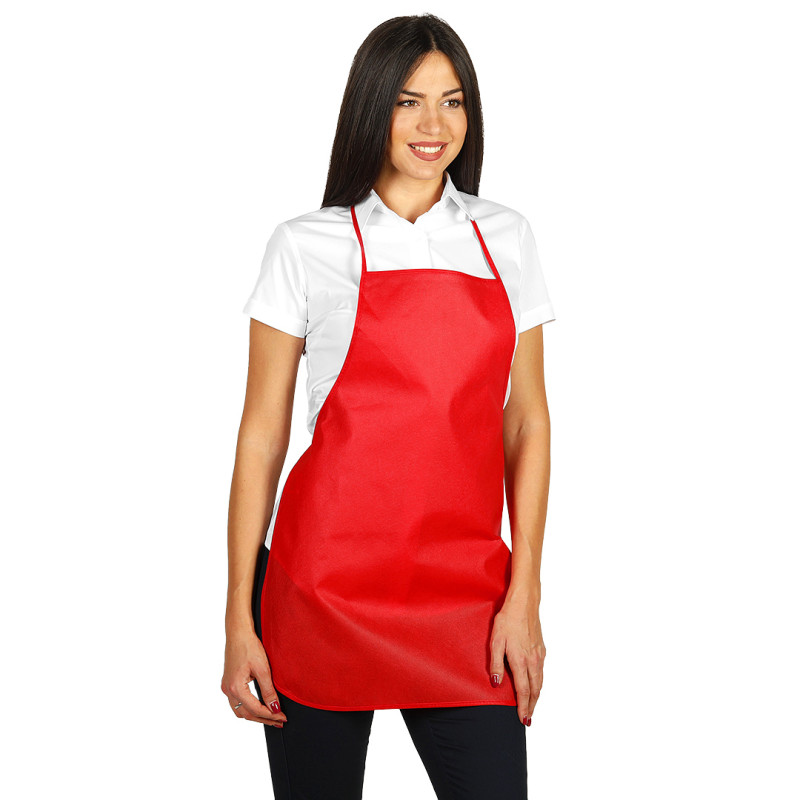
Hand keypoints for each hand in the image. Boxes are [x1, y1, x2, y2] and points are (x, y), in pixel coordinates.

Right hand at [221, 630, 287, 726]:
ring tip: (271, 716)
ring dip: (255, 715)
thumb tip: (275, 709)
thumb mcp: (263, 669)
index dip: (270, 716)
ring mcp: (226, 687)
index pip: (255, 710)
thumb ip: (268, 691)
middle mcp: (228, 690)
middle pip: (246, 714)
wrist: (238, 632)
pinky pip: (237, 702)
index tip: (282, 718)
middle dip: (263, 719)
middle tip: (279, 721)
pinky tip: (259, 706)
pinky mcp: (228, 682)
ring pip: (240, 710)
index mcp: (236, 688)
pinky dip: (248, 707)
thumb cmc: (249, 646)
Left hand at [488, 601, 544, 725]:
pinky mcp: (541, 648)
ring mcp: (539, 655)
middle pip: (535, 690)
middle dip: (532, 706)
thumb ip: (495, 663)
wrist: (524, 603)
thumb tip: (496, 682)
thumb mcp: (495, 641)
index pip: (524, 690)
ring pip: (540, 681)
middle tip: (528, 719)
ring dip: (537, 696)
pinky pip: (542, 671)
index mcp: (520, 660)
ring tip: (532, 705)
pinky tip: (536, 683)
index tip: (523, 719)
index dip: (523, 706)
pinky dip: (539, 683)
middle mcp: (533, 660)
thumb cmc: (508, 620)